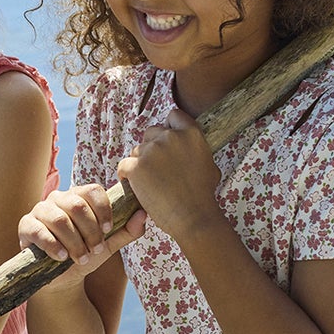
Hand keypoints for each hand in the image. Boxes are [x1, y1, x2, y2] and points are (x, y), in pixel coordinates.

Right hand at [19, 183, 145, 279]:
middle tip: (95, 249)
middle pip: (77, 205)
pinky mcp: (26, 226)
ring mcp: (40, 211)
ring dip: (74, 242)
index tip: (108, 230)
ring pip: (59, 219)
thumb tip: (143, 214)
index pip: (93, 190)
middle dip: (90, 231)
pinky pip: (38, 230)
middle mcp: (59, 199)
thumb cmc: (85, 255)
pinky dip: (53, 245)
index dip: (103, 210)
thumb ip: (127, 231)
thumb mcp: (109, 245)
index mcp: (79, 198)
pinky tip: (61, 257)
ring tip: (80, 258)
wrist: (62, 279)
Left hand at [115, 107, 222, 245]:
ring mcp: (152, 151)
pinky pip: (123, 165)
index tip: (166, 144)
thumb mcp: (210, 165)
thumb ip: (197, 149)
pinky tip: (134, 186)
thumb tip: (190, 147)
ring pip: (136, 150)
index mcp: (191, 133)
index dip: (168, 129)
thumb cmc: (203, 196)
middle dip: (151, 148)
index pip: (173, 116)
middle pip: (151, 133)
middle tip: (156, 169)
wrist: (194, 217)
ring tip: (148, 182)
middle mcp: (170, 137)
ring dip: (140, 163)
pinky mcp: (136, 167)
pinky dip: (126, 175)